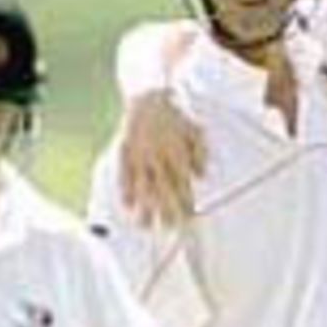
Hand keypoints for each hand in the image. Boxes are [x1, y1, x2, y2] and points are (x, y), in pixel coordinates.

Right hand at [118, 91, 205, 228]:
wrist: (148, 97)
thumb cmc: (175, 117)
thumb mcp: (194, 132)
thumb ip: (199, 154)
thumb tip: (202, 177)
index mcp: (176, 152)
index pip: (182, 184)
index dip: (185, 202)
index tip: (188, 219)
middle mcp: (157, 156)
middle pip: (162, 189)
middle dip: (165, 211)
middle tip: (168, 230)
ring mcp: (139, 155)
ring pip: (142, 186)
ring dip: (144, 207)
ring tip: (144, 226)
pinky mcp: (125, 152)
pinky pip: (124, 175)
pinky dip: (125, 191)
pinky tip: (127, 207)